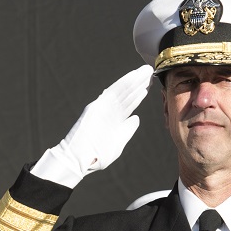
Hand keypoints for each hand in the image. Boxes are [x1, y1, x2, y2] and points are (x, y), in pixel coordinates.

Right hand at [30, 65, 153, 186]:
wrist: (80, 160)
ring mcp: (104, 107)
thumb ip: (127, 130)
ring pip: (123, 90)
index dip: (140, 94)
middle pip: (128, 94)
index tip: (150, 85)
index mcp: (115, 120)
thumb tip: (136, 118)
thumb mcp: (118, 143)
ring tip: (146, 70)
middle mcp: (110, 111)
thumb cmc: (97, 156)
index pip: (130, 104)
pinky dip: (124, 83)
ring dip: (135, 79)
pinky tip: (134, 75)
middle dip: (140, 83)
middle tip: (150, 71)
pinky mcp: (98, 106)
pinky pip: (113, 92)